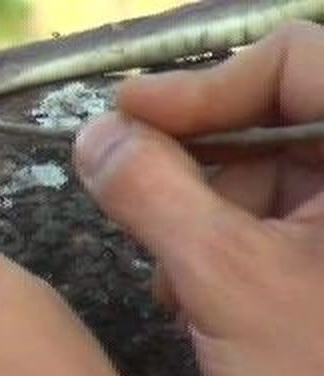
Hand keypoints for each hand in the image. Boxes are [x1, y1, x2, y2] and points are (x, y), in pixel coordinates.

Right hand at [74, 22, 323, 375]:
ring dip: (206, 216)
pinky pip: (291, 225)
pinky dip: (234, 248)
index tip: (125, 119)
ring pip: (278, 178)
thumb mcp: (225, 281)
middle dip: (196, 166)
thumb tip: (97, 137)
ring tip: (170, 279)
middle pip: (280, 120)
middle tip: (134, 203)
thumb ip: (153, 194)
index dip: (200, 86)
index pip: (294, 62)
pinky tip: (199, 297)